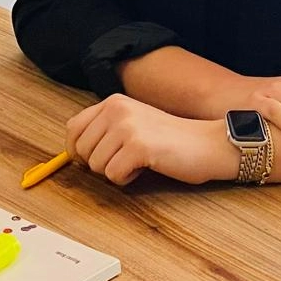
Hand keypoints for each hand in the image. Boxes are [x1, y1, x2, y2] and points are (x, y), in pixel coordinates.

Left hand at [66, 94, 234, 186]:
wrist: (208, 143)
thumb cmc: (171, 140)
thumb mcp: (133, 123)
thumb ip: (105, 130)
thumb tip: (74, 152)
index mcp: (113, 102)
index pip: (73, 128)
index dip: (77, 150)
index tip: (93, 160)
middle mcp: (117, 109)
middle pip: (81, 150)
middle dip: (99, 164)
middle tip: (125, 160)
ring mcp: (127, 126)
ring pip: (96, 166)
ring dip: (116, 172)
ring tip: (140, 161)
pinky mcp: (138, 146)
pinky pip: (114, 175)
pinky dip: (128, 179)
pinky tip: (146, 167)